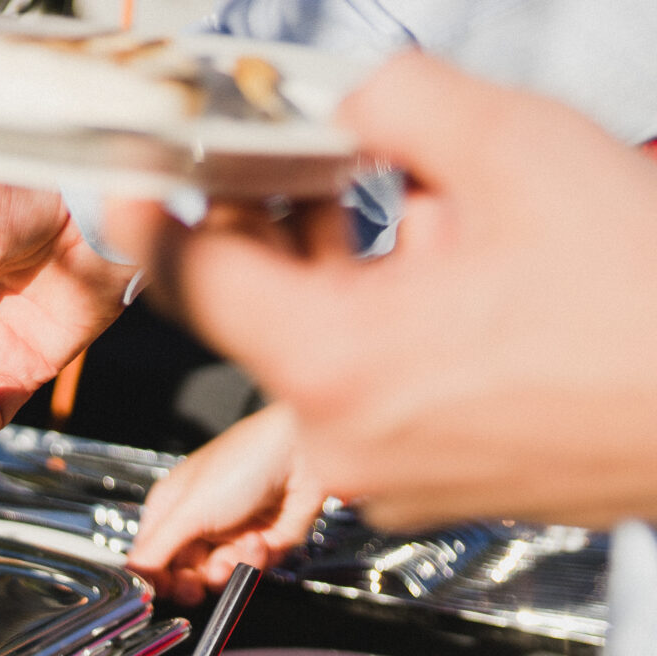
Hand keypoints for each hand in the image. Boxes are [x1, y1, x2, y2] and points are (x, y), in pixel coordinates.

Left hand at [111, 52, 656, 530]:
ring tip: (432, 211)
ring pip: (328, 348)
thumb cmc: (648, 308)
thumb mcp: (520, 153)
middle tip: (298, 159)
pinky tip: (464, 278)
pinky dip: (398, 329)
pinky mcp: (426, 485)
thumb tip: (350, 91)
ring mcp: (381, 472)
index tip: (129, 176)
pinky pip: (378, 391)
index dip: (151, 214)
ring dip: (355, 272)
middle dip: (284, 226)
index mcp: (335, 362)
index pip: (191, 279)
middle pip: (261, 312)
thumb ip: (405, 102)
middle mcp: (340, 435)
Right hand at [127, 403, 327, 603]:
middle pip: (187, 573)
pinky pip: (256, 567)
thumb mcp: (187, 511)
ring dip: (232, 567)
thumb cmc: (243, 462)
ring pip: (224, 574)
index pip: (154, 557)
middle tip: (196, 587)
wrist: (303, 453)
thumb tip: (133, 578)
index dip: (158, 578)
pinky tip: (262, 539)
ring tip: (240, 550)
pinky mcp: (268, 539)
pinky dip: (260, 558)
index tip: (163, 591)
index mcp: (173, 509)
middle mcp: (202, 522)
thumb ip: (155, 552)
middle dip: (195, 581)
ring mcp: (235, 532)